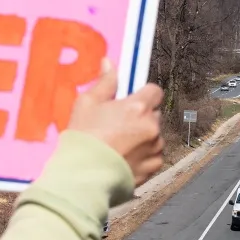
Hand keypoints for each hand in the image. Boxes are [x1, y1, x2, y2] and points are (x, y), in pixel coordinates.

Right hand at [68, 63, 163, 185]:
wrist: (84, 177)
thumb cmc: (83, 137)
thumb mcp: (87, 104)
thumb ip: (104, 82)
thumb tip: (109, 62)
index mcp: (138, 107)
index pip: (155, 91)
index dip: (143, 94)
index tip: (131, 100)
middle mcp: (152, 126)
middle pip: (154, 114)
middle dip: (141, 117)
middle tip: (120, 125)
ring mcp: (155, 149)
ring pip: (155, 137)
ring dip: (144, 137)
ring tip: (121, 146)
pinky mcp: (153, 168)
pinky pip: (153, 157)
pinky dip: (144, 157)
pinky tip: (125, 159)